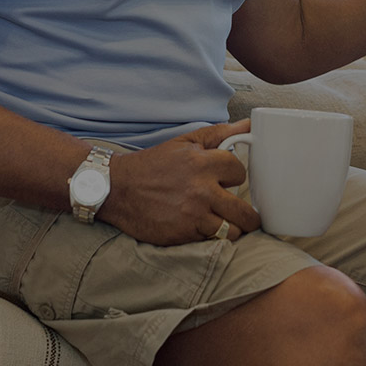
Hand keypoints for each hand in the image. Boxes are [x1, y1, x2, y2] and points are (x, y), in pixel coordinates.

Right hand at [100, 120, 260, 245]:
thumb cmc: (152, 164)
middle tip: (242, 213)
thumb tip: (249, 124)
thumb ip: (218, 134)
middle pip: (244, 211)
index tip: (228, 180)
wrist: (116, 189)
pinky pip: (211, 241)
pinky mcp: (182, 234)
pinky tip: (202, 227)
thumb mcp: (184, 142)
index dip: (236, 176)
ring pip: (232, 231)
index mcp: (202, 163)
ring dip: (231, 228)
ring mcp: (192, 215)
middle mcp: (200, 190)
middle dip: (248, 214)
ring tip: (224, 223)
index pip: (240, 172)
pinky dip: (210, 236)